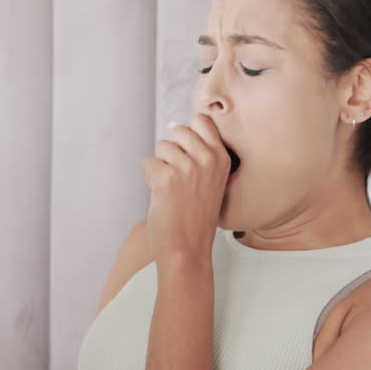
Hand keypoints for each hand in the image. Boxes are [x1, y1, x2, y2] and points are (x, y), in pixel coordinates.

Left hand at [140, 113, 230, 263]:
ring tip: (173, 190)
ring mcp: (187, 167)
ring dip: (162, 166)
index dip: (189, 134)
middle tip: (180, 179)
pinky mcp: (166, 178)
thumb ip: (199, 153)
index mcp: (222, 158)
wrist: (187, 249)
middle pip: (178, 130)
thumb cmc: (195, 216)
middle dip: (173, 150)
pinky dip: (150, 179)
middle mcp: (207, 159)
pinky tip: (163, 197)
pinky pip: (148, 163)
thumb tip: (172, 124)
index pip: (201, 120)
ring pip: (162, 146)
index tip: (188, 153)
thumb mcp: (211, 180)